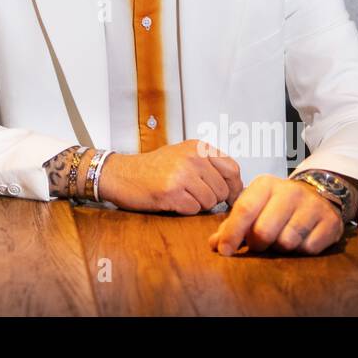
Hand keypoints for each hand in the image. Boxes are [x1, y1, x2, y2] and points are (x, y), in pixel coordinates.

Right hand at [100, 140, 242, 213]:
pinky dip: (185, 210)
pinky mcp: (171, 191)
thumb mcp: (183, 156)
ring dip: (198, 205)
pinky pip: (194, 210)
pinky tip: (172, 201)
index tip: (228, 196)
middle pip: (222, 189)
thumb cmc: (152, 169)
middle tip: (194, 196)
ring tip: (181, 196)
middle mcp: (191, 157)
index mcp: (197, 147)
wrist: (121, 174)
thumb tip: (237, 188)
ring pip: (210, 202)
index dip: (234, 187)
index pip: (233, 169)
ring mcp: (181, 173)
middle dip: (212, 199)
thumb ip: (209, 166)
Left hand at [208, 175, 344, 256]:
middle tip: (259, 244)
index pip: (244, 210)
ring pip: (287, 241)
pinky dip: (301, 250)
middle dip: (258, 244)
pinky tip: (301, 239)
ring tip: (281, 238)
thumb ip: (233, 224)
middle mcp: (290, 191)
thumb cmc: (278, 204)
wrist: (319, 193)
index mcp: (266, 184)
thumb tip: (214, 245)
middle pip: (264, 231)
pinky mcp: (330, 222)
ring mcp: (312, 206)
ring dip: (280, 247)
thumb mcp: (255, 205)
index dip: (232, 233)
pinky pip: (309, 248)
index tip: (224, 251)